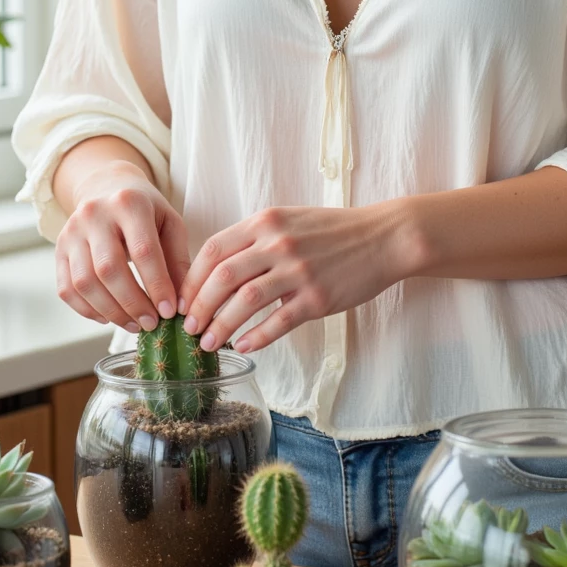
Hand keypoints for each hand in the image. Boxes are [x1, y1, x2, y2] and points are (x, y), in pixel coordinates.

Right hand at [55, 161, 191, 330]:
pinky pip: (66, 289)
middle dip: (132, 303)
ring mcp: (71, 231)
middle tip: (151, 323)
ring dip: (110, 311)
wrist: (106, 187)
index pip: (143, 250)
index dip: (157, 285)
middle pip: (109, 268)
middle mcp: (94, 214)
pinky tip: (108, 317)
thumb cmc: (145, 210)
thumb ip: (177, 260)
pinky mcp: (58, 249)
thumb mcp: (169, 223)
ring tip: (133, 323)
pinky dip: (87, 310)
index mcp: (129, 203)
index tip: (169, 311)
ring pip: (84, 282)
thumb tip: (180, 303)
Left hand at [177, 200, 415, 354]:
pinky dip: (256, 337)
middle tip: (189, 327)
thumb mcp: (290, 220)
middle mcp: (278, 243)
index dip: (191, 279)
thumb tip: (217, 269)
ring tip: (210, 342)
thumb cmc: (333, 231)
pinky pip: (278, 322)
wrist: (384, 237)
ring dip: (221, 325)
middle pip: (222, 277)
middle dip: (199, 306)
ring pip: (245, 301)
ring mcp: (299, 271)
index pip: (213, 250)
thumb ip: (255, 238)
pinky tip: (245, 346)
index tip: (183, 299)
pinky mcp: (318, 297)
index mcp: (267, 222)